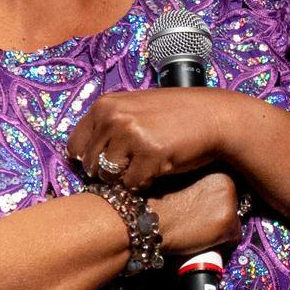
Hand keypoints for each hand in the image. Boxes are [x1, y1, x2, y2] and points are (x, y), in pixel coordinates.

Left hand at [67, 87, 243, 190]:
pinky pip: (132, 185)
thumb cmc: (174, 115)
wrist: (214, 117)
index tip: (106, 164)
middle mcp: (113, 118)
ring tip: (145, 166)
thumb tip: (77, 154)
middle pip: (91, 165)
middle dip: (109, 172)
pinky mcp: (150, 155)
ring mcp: (131, 136)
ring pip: (109, 177)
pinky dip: (144, 184)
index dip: (89, 160)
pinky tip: (158, 170)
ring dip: (126, 179)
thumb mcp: (134, 108)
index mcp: (105, 105)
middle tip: (132, 166)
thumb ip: (108, 123)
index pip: (75, 146)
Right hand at [149, 171, 239, 258]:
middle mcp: (227, 181)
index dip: (213, 203)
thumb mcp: (181, 182)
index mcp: (216, 169)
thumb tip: (208, 199)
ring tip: (198, 230)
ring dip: (220, 229)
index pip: (228, 190)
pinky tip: (203, 240)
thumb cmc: (157, 202)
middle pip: (233, 205)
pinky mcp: (228, 221)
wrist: (147, 219)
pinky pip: (233, 238)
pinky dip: (221, 244)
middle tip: (199, 221)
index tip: (200, 210)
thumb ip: (199, 185)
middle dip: (219, 214)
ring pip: (234, 222)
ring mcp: (230, 201)